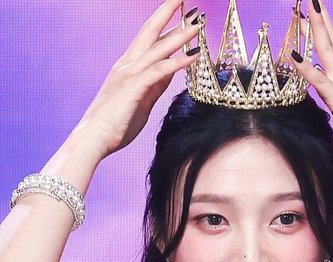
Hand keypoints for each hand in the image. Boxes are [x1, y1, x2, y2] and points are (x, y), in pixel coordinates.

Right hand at [76, 0, 199, 157]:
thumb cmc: (116, 123)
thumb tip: (169, 73)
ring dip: (180, 35)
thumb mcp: (142, 100)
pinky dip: (177, 62)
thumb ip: (155, 85)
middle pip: (151, 32)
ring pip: (158, 48)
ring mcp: (130, 74)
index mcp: (128, 67)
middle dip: (168, 12)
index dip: (165, 24)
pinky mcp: (134, 87)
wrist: (95, 137)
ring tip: (197, 23)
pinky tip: (193, 56)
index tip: (181, 13)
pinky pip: (160, 71)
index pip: (149, 39)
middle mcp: (128, 65)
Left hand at [293, 0, 332, 163]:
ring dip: (316, 29)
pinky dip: (306, 68)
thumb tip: (325, 91)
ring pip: (327, 51)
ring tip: (306, 9)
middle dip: (320, 18)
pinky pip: (319, 81)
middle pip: (331, 41)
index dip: (325, 28)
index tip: (316, 11)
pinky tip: (293, 55)